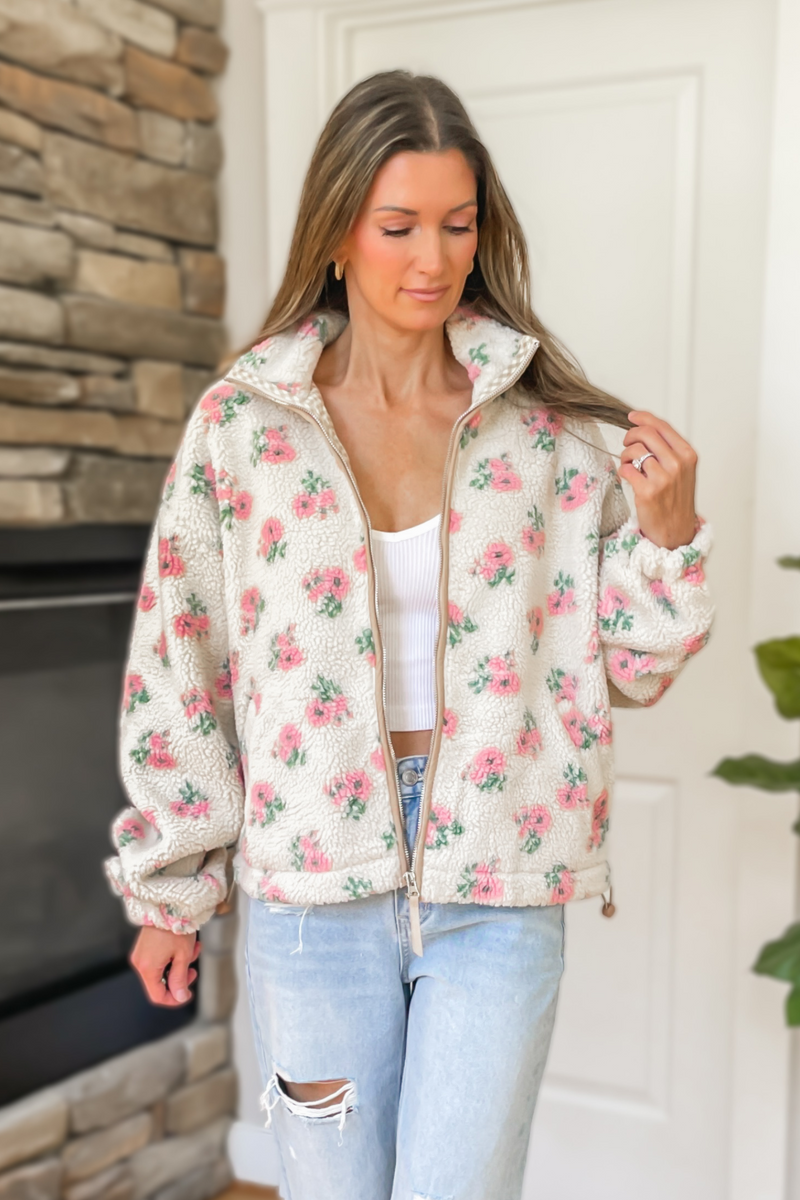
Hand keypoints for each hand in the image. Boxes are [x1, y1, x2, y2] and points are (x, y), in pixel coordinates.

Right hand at [130, 926, 200, 1006]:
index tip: (186, 994)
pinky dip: (172, 956)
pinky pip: (158, 959)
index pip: (158, 996)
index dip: (174, 999)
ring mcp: (141, 953)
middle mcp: (139, 962)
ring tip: (193, 951)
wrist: (169, 902)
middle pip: (159, 983)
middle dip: (179, 978)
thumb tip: (179, 997)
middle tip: (192, 970)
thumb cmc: (176, 926)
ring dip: (179, 964)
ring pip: (162, 970)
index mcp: (147, 968)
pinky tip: (186, 946)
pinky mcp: (145, 946)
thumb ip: (180, 979)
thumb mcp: (183, 956)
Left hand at [618, 410, 697, 548]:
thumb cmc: (675, 500)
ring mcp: (663, 478)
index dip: (643, 418)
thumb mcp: (681, 470)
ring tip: (629, 465)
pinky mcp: (647, 491)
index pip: (662, 427)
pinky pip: (626, 469)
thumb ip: (668, 449)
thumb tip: (645, 427)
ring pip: (634, 450)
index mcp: (687, 455)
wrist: (676, 531)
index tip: (631, 416)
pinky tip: (628, 477)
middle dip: (631, 435)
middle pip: (646, 434)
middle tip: (627, 444)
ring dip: (625, 455)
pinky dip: (622, 471)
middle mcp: (677, 464)